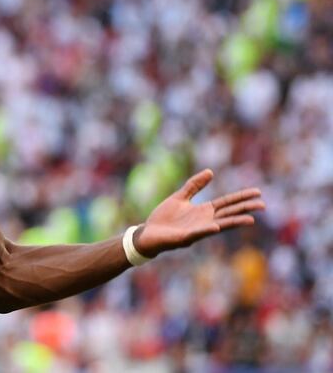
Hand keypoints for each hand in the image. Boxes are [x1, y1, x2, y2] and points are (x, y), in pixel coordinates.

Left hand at [133, 169, 264, 257]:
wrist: (148, 233)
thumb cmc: (164, 217)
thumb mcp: (180, 197)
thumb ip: (194, 185)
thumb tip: (211, 172)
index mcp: (203, 211)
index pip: (227, 202)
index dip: (241, 197)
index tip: (258, 192)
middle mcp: (204, 221)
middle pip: (229, 213)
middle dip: (245, 209)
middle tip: (263, 205)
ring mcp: (196, 230)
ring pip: (219, 225)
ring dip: (234, 222)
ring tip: (250, 220)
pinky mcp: (185, 238)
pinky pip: (198, 233)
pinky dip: (207, 229)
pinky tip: (216, 226)